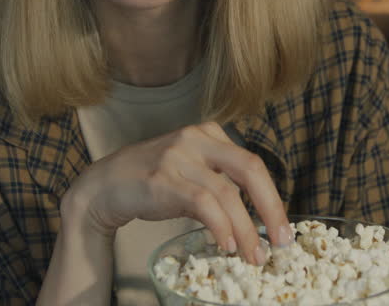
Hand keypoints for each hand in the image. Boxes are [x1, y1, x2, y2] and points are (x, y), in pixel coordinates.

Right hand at [62, 122, 291, 264]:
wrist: (105, 186)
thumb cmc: (152, 182)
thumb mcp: (191, 172)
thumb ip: (220, 184)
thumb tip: (258, 221)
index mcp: (209, 134)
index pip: (253, 164)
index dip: (273, 198)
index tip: (283, 229)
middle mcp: (196, 138)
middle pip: (250, 169)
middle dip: (271, 208)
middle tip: (282, 241)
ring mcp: (178, 156)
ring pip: (227, 193)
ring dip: (245, 229)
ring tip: (253, 255)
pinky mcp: (162, 178)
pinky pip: (202, 202)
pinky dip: (220, 226)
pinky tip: (226, 244)